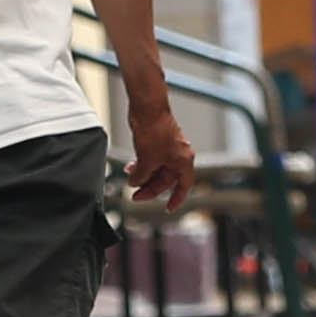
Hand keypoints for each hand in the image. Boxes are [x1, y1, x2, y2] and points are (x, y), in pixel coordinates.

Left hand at [123, 89, 197, 211]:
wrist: (147, 108)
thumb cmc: (155, 129)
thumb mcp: (147, 160)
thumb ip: (142, 176)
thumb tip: (135, 183)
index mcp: (184, 161)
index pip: (184, 186)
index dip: (177, 199)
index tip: (169, 208)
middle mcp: (179, 155)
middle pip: (167, 179)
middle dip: (150, 187)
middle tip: (136, 195)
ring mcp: (168, 148)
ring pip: (157, 169)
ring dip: (144, 176)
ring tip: (131, 179)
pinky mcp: (158, 142)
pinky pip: (151, 160)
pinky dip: (142, 165)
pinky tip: (131, 167)